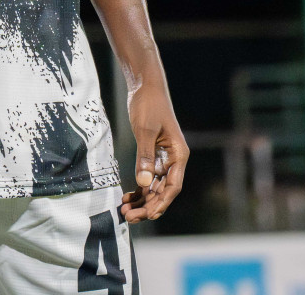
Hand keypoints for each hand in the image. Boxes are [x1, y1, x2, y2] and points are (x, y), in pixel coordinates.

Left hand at [119, 83, 187, 223]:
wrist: (145, 86)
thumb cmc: (149, 105)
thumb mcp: (145, 130)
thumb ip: (145, 157)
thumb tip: (145, 184)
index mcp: (179, 154)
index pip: (173, 186)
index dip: (162, 203)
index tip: (149, 215)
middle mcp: (173, 160)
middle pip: (163, 191)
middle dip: (148, 206)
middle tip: (129, 217)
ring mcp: (163, 159)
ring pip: (155, 187)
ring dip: (142, 200)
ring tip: (125, 210)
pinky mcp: (152, 155)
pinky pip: (148, 178)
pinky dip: (139, 189)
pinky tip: (127, 197)